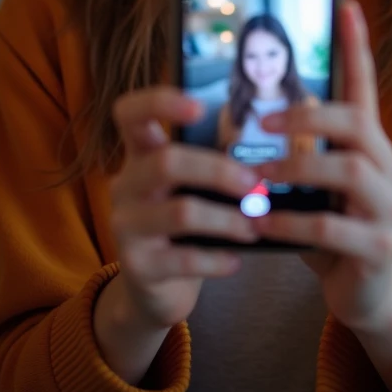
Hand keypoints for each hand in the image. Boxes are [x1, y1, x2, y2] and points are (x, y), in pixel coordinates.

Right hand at [109, 88, 258, 329]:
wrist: (154, 289)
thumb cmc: (181, 226)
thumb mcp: (186, 187)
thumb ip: (209, 167)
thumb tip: (266, 158)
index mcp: (139, 155)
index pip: (130, 113)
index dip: (159, 102)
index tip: (199, 106)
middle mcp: (125, 185)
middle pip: (167, 161)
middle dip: (218, 171)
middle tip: (254, 184)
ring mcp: (126, 226)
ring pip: (181, 212)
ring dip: (227, 219)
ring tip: (255, 226)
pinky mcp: (137, 266)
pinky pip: (185, 259)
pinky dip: (218, 259)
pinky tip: (236, 261)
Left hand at [252, 0, 391, 335]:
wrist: (362, 294)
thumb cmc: (329, 228)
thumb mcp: (314, 184)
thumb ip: (296, 152)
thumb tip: (246, 117)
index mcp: (370, 145)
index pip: (365, 87)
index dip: (356, 47)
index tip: (346, 5)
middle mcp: (388, 167)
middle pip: (356, 124)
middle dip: (307, 117)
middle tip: (261, 124)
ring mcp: (389, 208)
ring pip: (347, 172)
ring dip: (295, 170)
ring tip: (257, 177)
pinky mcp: (379, 248)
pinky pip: (332, 230)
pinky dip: (290, 223)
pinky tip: (260, 223)